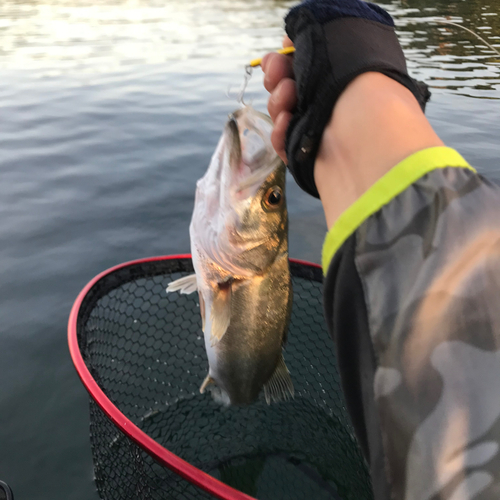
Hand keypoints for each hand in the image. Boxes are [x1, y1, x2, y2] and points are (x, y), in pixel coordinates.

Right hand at [261, 0, 430, 198]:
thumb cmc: (366, 102)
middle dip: (278, 78)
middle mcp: (329, 104)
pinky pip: (281, 142)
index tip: (282, 53)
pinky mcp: (304, 157)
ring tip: (289, 100)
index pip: (306, 66)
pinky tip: (286, 123)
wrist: (369, 155)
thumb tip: (289, 42)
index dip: (288, 59)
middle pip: (288, 87)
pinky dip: (279, 132)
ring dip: (278, 102)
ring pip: (281, 113)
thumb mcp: (343, 60)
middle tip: (280, 76)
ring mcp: (316, 131)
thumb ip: (310, 49)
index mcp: (342, 80)